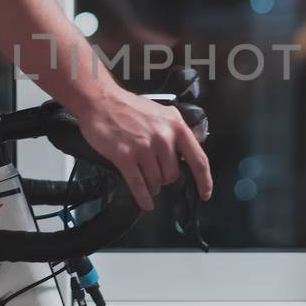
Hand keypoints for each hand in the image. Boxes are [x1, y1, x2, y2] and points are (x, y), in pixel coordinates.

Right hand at [74, 88, 212, 212]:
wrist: (101, 102)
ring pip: (156, 181)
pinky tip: (146, 203)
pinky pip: (139, 185)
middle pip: (173, 175)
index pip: (198, 159)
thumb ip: (176, 132)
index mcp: (176, 126)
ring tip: (144, 177)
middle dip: (165, 178)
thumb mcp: (162, 113)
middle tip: (155, 172)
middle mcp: (163, 137)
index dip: (204, 180)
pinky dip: (143, 197)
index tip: (205, 193)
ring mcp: (144, 147)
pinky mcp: (125, 156)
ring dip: (151, 185)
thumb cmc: (129, 108)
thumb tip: (187, 153)